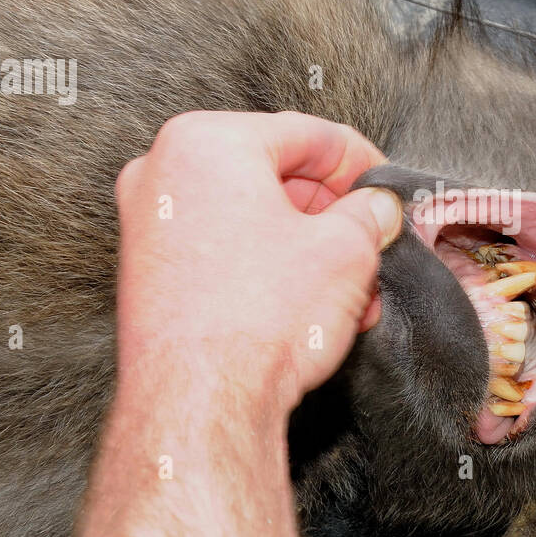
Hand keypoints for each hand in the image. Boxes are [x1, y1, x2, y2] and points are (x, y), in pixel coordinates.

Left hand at [44, 110, 400, 536]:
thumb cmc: (257, 320)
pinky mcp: (150, 273)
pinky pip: (226, 252)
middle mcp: (164, 173)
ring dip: (310, 248)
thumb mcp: (346, 250)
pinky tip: (315, 305)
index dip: (361, 161)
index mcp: (206, 141)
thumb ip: (369, 213)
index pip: (305, 133)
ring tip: (357, 287)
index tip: (386, 186)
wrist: (201, 403)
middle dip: (334, 214)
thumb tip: (377, 208)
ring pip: (253, 219)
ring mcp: (149, 224)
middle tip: (375, 236)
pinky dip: (273, 268)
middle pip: (274, 175)